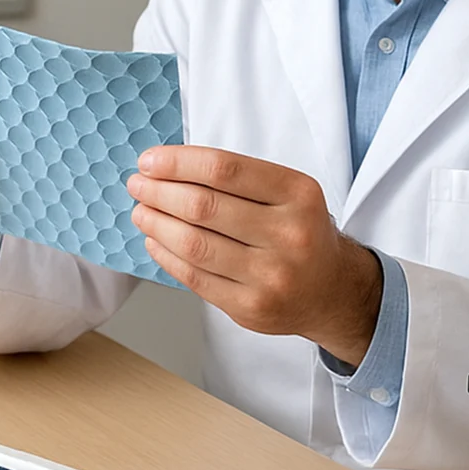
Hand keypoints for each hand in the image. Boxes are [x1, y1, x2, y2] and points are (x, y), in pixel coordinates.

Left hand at [128, 147, 382, 365]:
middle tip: (138, 186)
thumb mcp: (287, 193)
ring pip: (194, 244)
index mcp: (298, 194)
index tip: (149, 161)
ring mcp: (271, 276)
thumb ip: (237, 180)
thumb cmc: (299, 231)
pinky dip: (166, 256)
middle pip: (204, 207)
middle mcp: (289, 234)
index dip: (178, 163)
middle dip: (159, 192)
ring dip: (156, 224)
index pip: (224, 169)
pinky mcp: (251, 308)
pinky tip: (155, 240)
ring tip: (141, 212)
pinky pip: (195, 278)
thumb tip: (165, 170)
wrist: (330, 290)